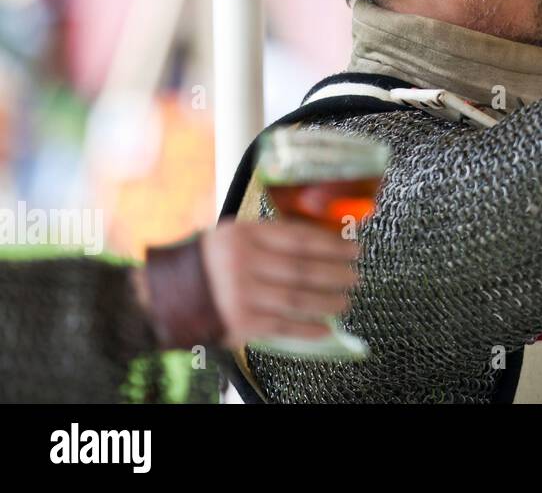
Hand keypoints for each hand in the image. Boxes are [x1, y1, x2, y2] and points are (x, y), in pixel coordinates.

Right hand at [200, 220, 360, 348]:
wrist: (165, 294)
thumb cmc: (210, 262)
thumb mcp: (234, 236)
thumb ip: (271, 237)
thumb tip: (322, 242)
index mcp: (245, 235)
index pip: (299, 238)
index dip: (331, 244)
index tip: (353, 248)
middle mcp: (243, 262)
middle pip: (302, 269)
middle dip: (335, 273)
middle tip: (356, 275)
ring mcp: (241, 294)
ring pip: (297, 298)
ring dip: (327, 301)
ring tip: (345, 300)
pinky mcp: (240, 322)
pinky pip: (282, 325)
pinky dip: (307, 328)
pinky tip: (326, 328)